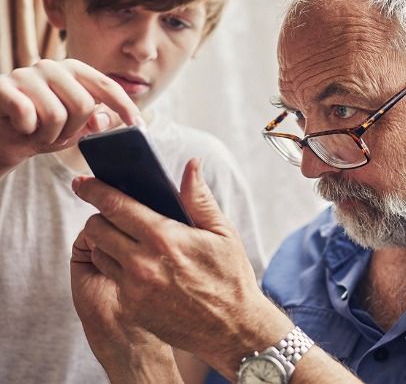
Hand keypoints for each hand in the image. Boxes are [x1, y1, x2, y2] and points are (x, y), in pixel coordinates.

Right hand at [0, 59, 141, 174]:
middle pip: (84, 105)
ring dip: (49, 135)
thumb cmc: (46, 129)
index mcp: (76, 71)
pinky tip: (21, 126)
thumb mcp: (79, 128)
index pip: (108, 86)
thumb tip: (101, 120)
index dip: (126, 107)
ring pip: (56, 115)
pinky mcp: (2, 86)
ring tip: (39, 132)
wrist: (5, 136)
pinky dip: (27, 130)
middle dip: (74, 131)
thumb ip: (98, 122)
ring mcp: (26, 74)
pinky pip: (27, 114)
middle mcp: (53, 66)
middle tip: (58, 135)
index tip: (140, 126)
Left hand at [72, 159, 292, 377]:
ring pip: (99, 254)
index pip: (116, 206)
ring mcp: (134, 288)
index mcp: (165, 238)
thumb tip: (191, 166)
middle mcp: (143, 263)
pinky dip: (119, 269)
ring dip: (107, 243)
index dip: (95, 190)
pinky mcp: (132, 308)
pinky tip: (141, 268)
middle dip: (99, 216)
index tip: (84, 183)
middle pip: (97, 229)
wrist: (232, 328)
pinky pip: (112, 279)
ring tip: (127, 241)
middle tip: (112, 215)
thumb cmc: (231, 278)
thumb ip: (200, 199)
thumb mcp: (223, 233)